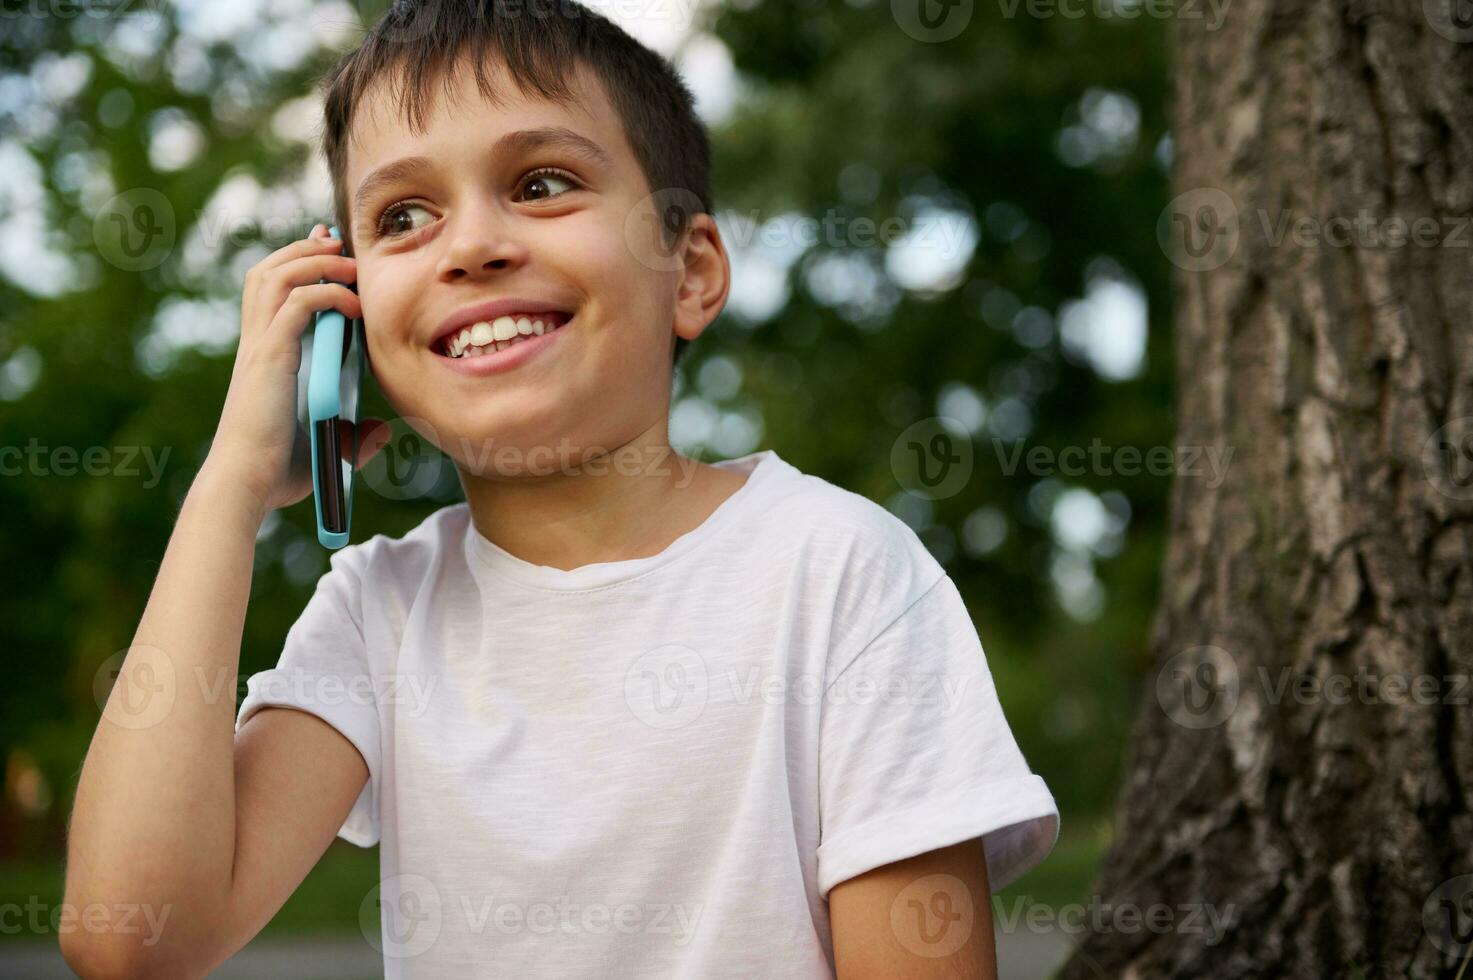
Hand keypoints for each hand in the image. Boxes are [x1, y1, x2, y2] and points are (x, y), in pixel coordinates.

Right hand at [209, 223, 389, 516]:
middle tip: (337, 239)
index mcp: (263, 357)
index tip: (328, 248)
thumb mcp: (325, 449)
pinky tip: (355, 306)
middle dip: (304, 248)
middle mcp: (256, 344)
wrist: (246, 487)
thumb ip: (353, 438)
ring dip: (315, 260)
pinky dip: (327, 293)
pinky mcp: (271, 357)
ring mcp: (260, 348)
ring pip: (277, 275)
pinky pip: (298, 304)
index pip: (270, 292)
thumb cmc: (275, 474)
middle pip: (268, 270)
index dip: (296, 263)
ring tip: (348, 261)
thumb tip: (381, 432)